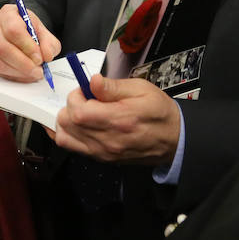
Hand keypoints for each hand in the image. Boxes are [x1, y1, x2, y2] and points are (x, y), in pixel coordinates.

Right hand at [0, 3, 60, 81]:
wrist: (19, 30)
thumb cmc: (28, 29)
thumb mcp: (43, 32)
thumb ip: (48, 43)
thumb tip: (46, 56)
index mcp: (8, 13)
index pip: (13, 30)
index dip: (27, 47)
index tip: (39, 58)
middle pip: (3, 48)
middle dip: (23, 63)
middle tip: (37, 71)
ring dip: (18, 72)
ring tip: (32, 74)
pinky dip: (12, 75)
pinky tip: (24, 75)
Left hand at [53, 74, 180, 165]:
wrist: (174, 139)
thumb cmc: (159, 113)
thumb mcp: (141, 89)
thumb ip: (113, 86)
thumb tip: (92, 81)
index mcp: (118, 120)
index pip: (77, 111)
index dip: (75, 96)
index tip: (85, 90)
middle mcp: (108, 140)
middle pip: (67, 124)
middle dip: (70, 106)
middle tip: (84, 99)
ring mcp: (103, 152)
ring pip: (64, 137)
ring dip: (67, 121)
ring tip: (82, 112)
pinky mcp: (101, 158)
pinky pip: (73, 147)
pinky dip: (71, 134)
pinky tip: (83, 125)